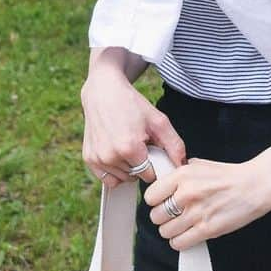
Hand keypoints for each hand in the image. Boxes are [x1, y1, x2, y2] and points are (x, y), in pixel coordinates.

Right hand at [80, 64, 186, 187]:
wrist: (103, 92)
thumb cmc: (132, 104)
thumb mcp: (158, 121)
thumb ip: (174, 145)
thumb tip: (181, 166)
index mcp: (129, 148)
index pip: (150, 175)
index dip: (154, 164)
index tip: (151, 150)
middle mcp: (110, 156)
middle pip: (135, 177)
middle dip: (141, 165)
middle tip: (138, 143)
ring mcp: (97, 159)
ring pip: (122, 179)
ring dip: (128, 168)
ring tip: (127, 145)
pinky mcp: (88, 159)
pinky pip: (107, 179)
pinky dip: (114, 171)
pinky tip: (117, 153)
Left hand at [142, 156, 270, 249]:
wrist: (254, 186)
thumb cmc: (228, 176)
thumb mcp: (198, 164)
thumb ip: (178, 173)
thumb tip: (161, 181)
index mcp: (182, 175)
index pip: (150, 196)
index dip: (156, 201)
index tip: (161, 202)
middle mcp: (186, 194)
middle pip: (156, 216)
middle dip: (163, 217)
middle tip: (173, 215)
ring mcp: (196, 213)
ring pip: (165, 232)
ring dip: (172, 230)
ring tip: (182, 225)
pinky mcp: (207, 230)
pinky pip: (179, 243)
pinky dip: (180, 241)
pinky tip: (188, 234)